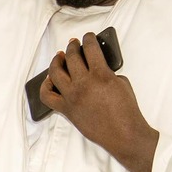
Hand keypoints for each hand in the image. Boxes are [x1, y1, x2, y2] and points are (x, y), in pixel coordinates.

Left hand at [40, 33, 159, 171]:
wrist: (123, 134)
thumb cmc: (126, 110)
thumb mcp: (121, 83)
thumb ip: (106, 72)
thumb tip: (93, 66)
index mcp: (101, 75)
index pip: (90, 48)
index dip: (88, 39)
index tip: (87, 37)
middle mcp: (83, 84)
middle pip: (71, 57)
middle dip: (72, 47)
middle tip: (73, 43)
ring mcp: (72, 97)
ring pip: (55, 72)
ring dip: (56, 61)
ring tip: (60, 56)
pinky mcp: (66, 109)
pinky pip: (47, 96)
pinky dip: (45, 85)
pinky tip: (50, 80)